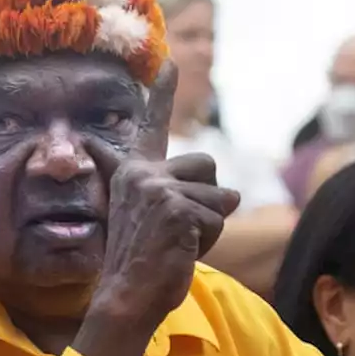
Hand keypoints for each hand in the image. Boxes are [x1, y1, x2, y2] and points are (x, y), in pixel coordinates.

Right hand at [72, 62, 240, 355]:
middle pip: (207, 166)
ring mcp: (157, 188)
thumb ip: (176, 193)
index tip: (170, 61)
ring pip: (218, 196)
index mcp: (134, 171)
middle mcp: (142, 173)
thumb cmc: (142, 261)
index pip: (152, 125)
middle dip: (209, 199)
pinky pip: (216, 218)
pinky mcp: (174, 207)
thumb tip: (226, 190)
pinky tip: (181, 251)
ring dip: (210, 225)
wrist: (128, 294)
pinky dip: (209, 240)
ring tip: (178, 243)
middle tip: (179, 230)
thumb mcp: (154, 218)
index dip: (162, 92)